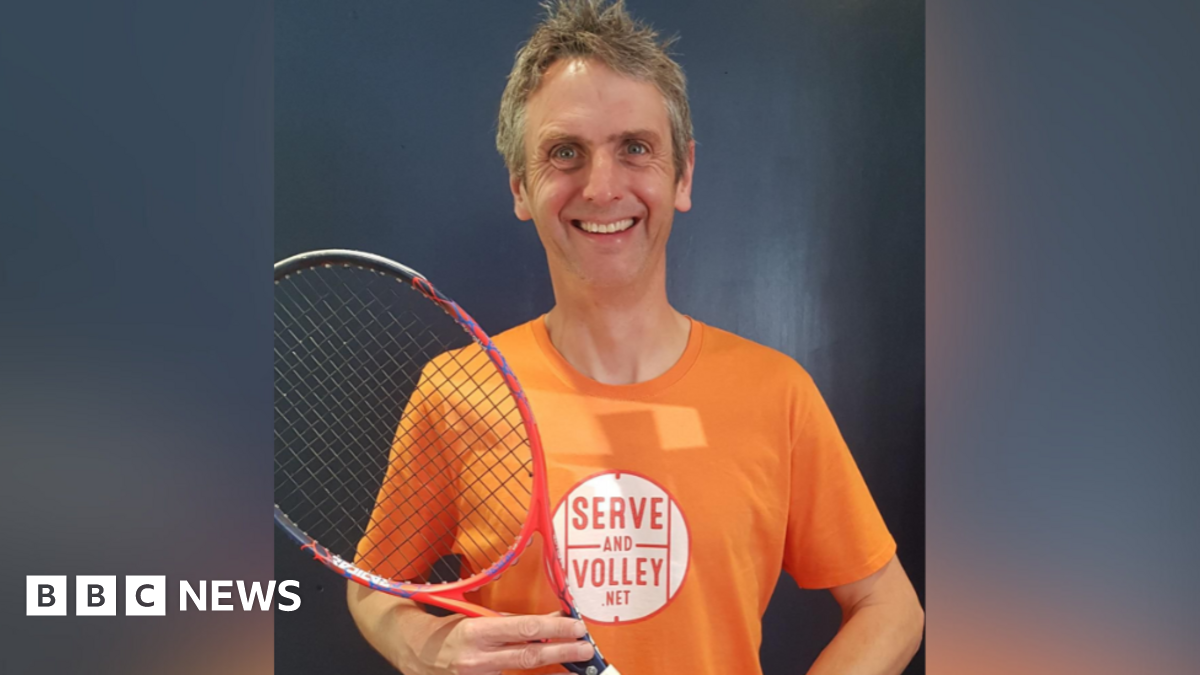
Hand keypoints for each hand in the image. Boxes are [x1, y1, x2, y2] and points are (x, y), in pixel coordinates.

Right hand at [421, 613, 595, 674]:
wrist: (416, 653)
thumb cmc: (449, 631)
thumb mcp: (478, 619)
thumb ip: (512, 622)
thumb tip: (550, 619)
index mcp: (477, 632)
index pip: (524, 629)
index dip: (554, 629)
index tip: (576, 627)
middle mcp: (477, 659)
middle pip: (529, 657)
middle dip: (562, 652)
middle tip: (586, 648)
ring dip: (552, 671)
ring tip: (575, 666)